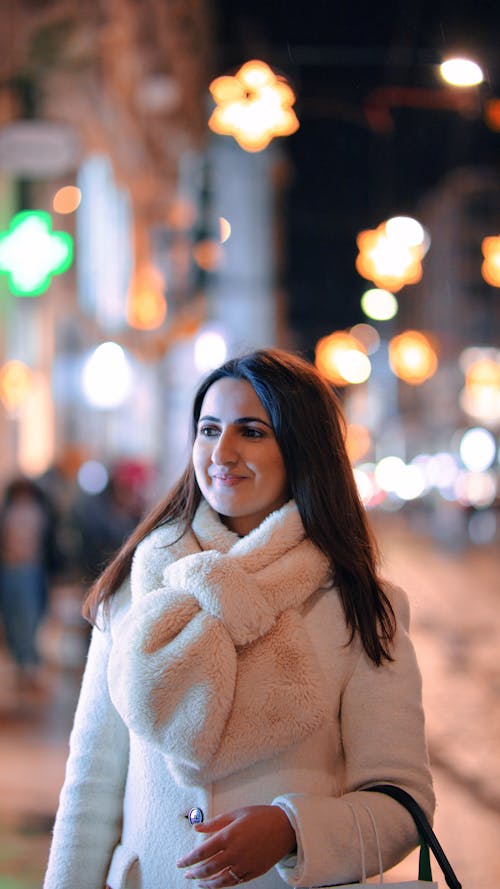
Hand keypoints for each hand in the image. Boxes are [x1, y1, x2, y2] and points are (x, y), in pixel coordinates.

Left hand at [176, 804, 295, 885]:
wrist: (286, 827)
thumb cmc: (261, 817)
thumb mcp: (236, 813)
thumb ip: (214, 823)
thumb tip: (197, 827)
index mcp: (229, 835)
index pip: (202, 852)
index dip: (188, 859)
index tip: (180, 863)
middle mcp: (235, 852)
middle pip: (208, 868)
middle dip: (194, 873)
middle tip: (187, 874)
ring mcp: (244, 864)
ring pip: (220, 880)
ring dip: (206, 883)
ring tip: (199, 883)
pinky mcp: (253, 872)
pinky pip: (234, 882)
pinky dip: (223, 884)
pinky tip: (217, 883)